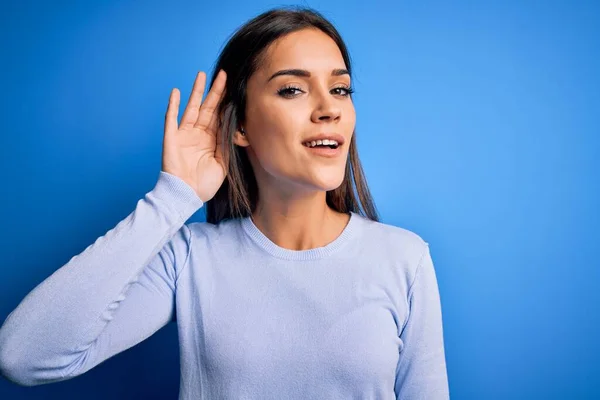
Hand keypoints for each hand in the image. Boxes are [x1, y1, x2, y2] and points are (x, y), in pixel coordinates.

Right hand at [162, 69, 227, 201]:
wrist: (186, 195)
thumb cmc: (204, 184)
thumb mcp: (223, 164)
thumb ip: (228, 145)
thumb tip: (236, 129)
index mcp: (211, 140)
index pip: (220, 117)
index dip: (226, 103)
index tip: (234, 88)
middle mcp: (199, 134)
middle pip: (208, 108)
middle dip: (216, 91)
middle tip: (223, 75)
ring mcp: (185, 134)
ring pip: (192, 108)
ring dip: (197, 92)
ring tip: (202, 75)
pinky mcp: (172, 138)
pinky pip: (171, 118)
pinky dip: (173, 105)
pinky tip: (176, 92)